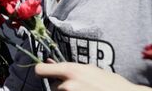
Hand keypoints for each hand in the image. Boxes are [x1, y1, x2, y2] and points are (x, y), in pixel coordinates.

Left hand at [35, 62, 151, 90]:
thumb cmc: (111, 84)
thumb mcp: (90, 70)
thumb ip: (69, 68)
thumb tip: (49, 62)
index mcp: (70, 71)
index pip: (40, 70)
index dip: (41, 71)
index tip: (43, 73)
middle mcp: (68, 85)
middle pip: (53, 86)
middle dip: (62, 86)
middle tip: (79, 86)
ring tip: (86, 90)